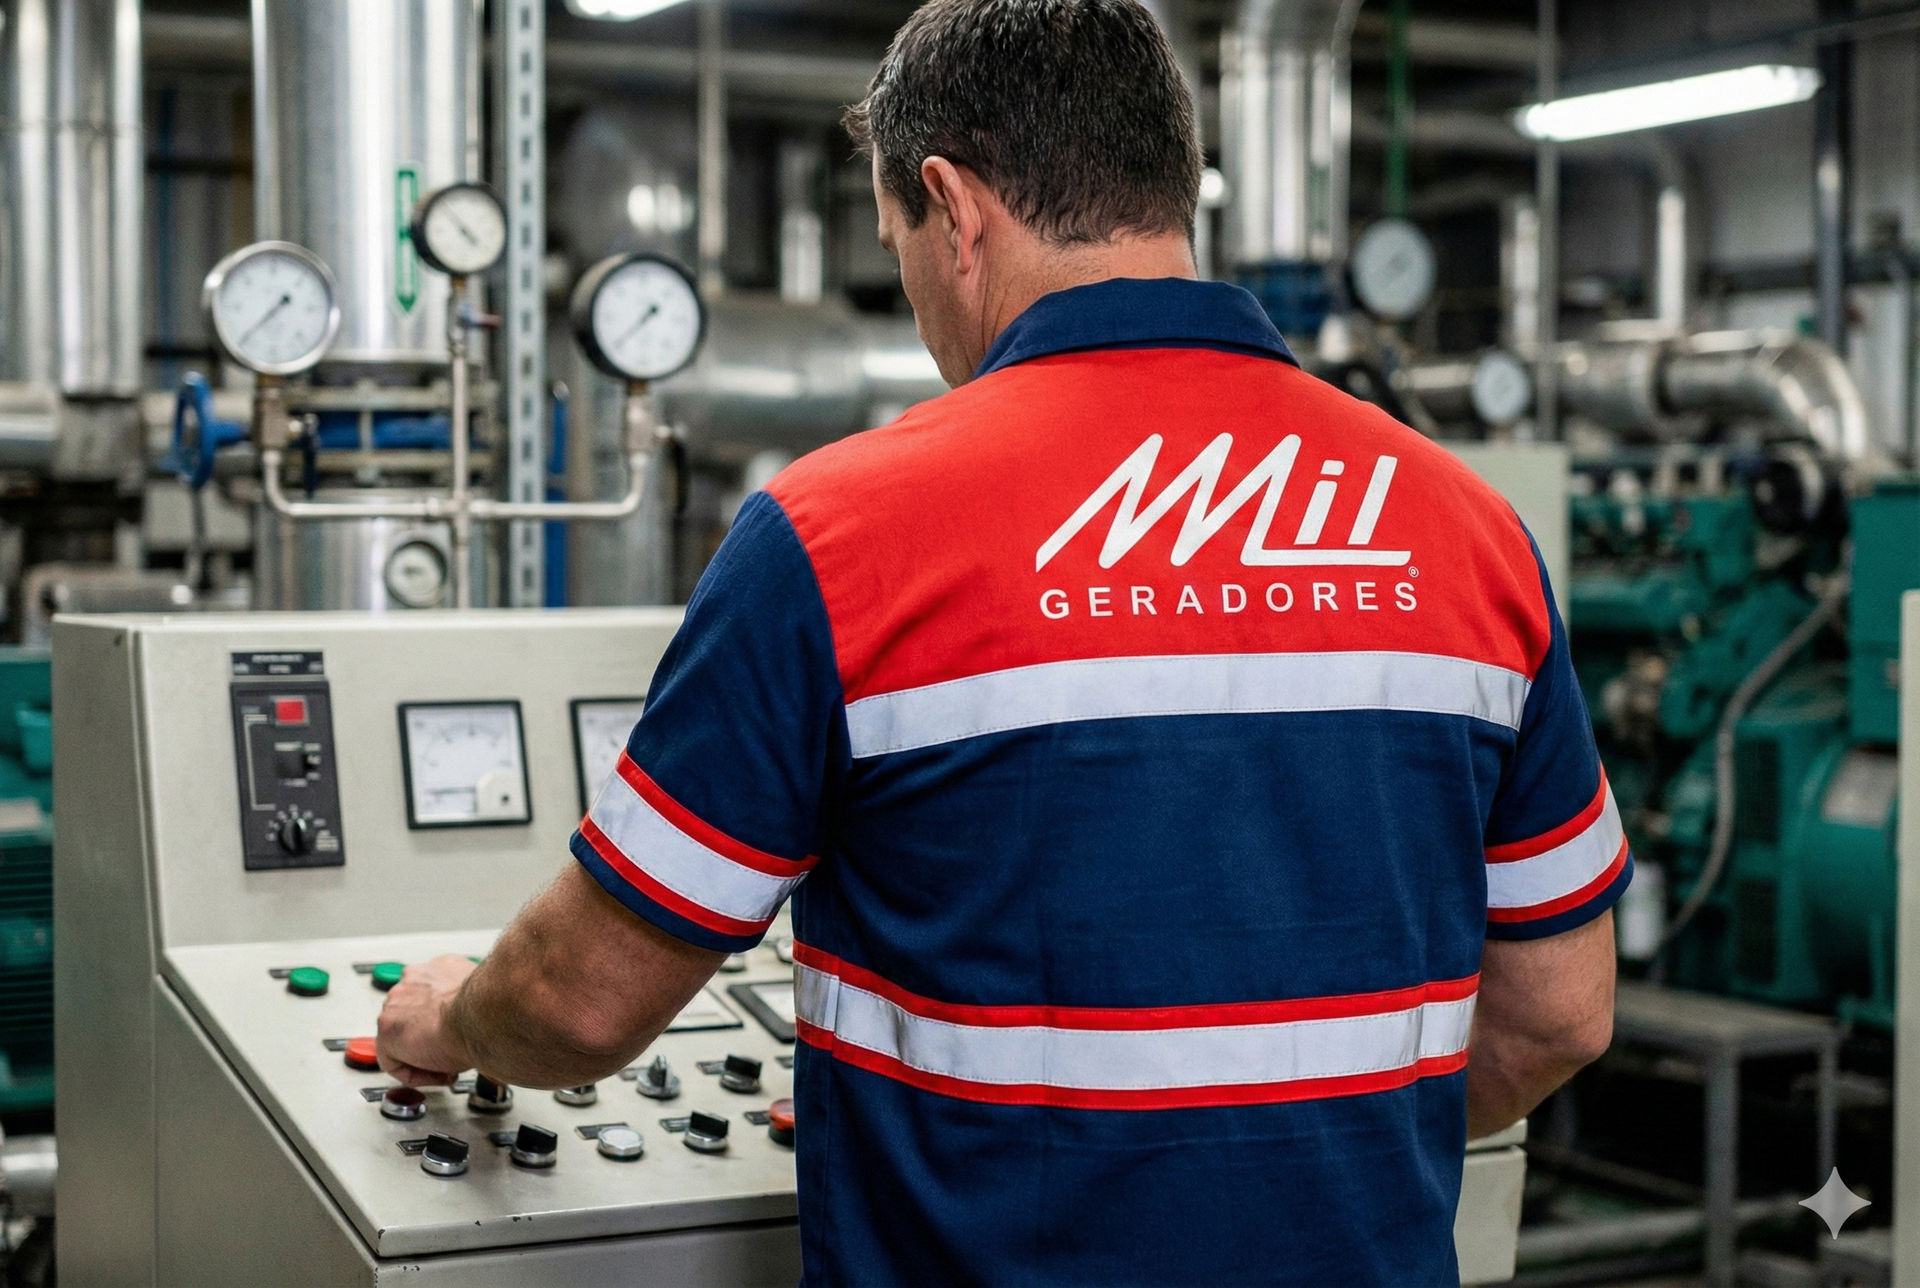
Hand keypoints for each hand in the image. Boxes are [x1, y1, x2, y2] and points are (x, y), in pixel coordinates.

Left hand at [377, 954, 479, 1086]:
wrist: (480, 1014)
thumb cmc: (489, 1008)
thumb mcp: (485, 997)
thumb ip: (473, 1002)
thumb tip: (483, 1020)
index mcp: (441, 967)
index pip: (430, 992)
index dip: (442, 1018)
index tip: (456, 1033)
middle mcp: (415, 978)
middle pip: (411, 1013)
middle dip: (427, 1035)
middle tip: (449, 1050)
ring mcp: (396, 1001)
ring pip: (400, 1037)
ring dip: (420, 1054)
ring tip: (446, 1064)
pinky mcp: (387, 1028)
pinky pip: (393, 1060)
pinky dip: (414, 1073)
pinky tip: (438, 1074)